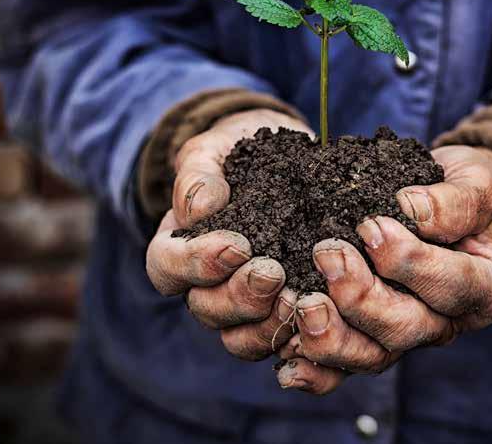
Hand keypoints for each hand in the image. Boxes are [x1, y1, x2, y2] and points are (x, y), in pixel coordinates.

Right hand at [146, 108, 312, 360]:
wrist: (284, 157)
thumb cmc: (237, 152)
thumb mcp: (212, 150)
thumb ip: (198, 174)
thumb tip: (201, 208)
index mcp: (179, 246)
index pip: (167, 267)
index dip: (196, 265)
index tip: (235, 245)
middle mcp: (207, 285)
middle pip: (207, 310)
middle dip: (239, 296)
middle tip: (272, 273)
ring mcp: (245, 306)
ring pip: (243, 339)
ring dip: (269, 324)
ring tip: (298, 299)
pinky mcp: (285, 311)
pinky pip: (285, 341)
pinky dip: (301, 338)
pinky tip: (324, 318)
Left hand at [276, 145, 491, 393]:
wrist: (442, 199)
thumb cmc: (462, 191)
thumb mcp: (477, 185)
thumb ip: (457, 202)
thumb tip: (411, 209)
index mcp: (481, 288)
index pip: (452, 286)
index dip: (411, 263)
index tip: (372, 227)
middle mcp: (444, 322)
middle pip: (405, 329)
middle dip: (361, 297)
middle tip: (328, 254)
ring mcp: (403, 337)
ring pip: (370, 357)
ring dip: (333, 336)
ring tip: (303, 302)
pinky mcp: (367, 340)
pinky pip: (341, 370)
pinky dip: (314, 371)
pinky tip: (288, 363)